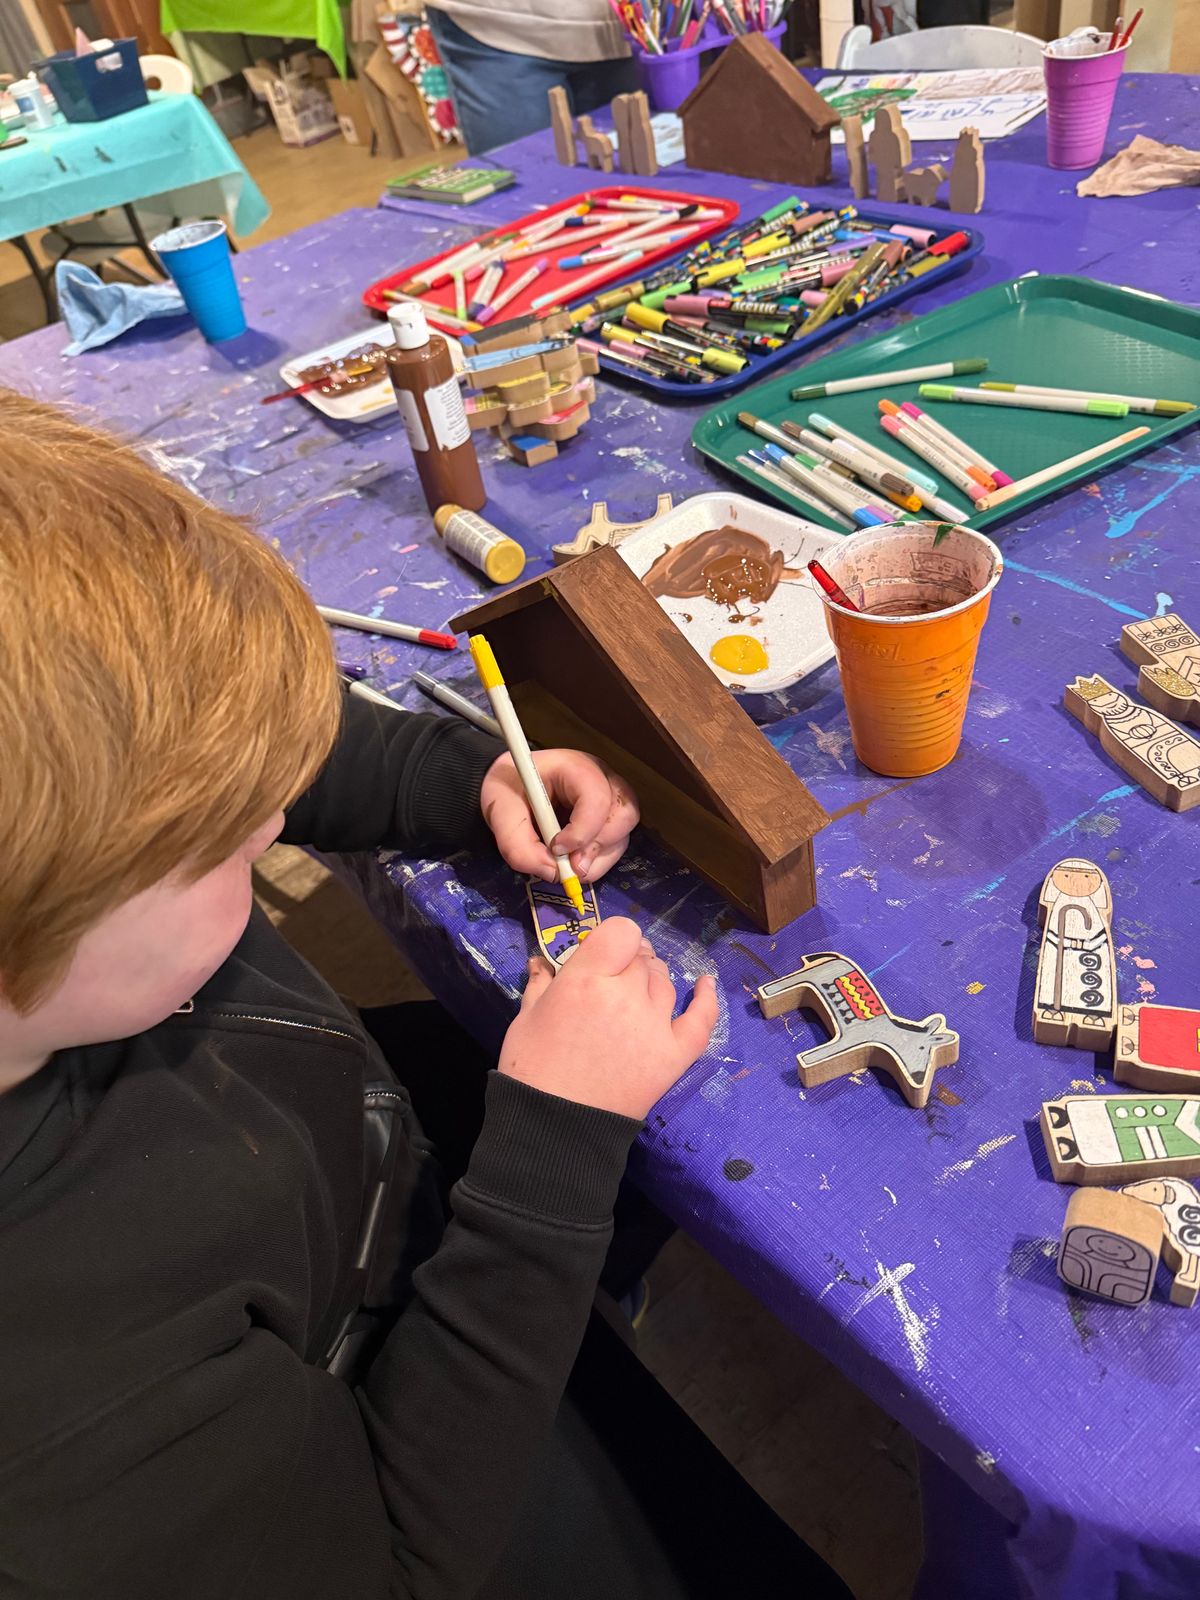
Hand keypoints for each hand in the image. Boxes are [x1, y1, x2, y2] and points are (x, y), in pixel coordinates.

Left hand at [481, 749, 637, 883]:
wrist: (510, 784)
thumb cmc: (508, 789)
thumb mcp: (501, 816)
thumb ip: (521, 848)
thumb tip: (554, 873)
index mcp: (575, 768)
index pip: (597, 798)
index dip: (582, 830)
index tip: (556, 847)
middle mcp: (602, 780)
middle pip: (624, 815)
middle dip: (598, 846)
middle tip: (571, 865)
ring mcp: (610, 799)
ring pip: (623, 835)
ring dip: (598, 858)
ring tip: (568, 865)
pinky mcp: (608, 819)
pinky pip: (616, 845)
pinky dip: (597, 860)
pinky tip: (573, 858)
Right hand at [498, 917, 718, 1119]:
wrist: (555, 1127)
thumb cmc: (532, 1068)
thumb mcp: (527, 1016)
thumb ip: (542, 981)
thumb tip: (543, 960)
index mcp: (587, 979)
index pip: (621, 932)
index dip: (612, 939)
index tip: (600, 955)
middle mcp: (627, 995)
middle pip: (642, 958)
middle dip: (627, 962)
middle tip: (612, 978)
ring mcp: (655, 1025)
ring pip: (664, 982)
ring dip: (651, 979)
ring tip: (635, 990)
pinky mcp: (674, 1055)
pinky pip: (700, 1019)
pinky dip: (706, 999)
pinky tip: (704, 983)